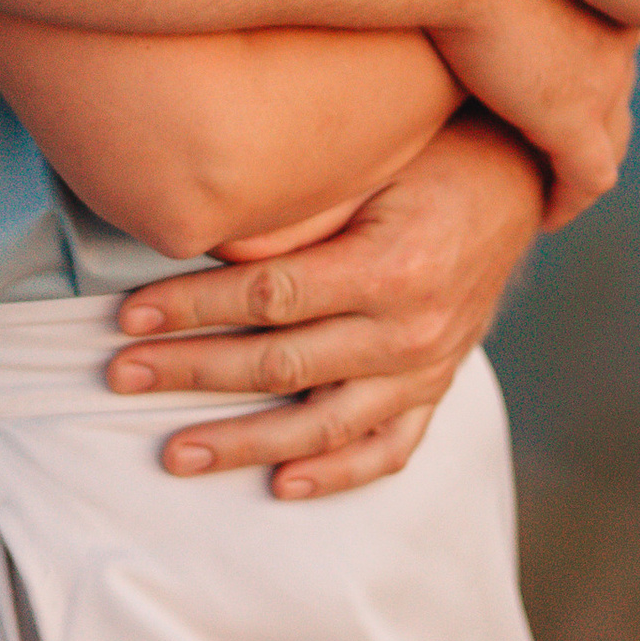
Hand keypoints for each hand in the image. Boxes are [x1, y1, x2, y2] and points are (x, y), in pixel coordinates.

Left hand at [104, 115, 547, 497]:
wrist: (520, 177)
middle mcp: (411, 329)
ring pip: (323, 425)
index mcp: (391, 266)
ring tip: (174, 454)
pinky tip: (279, 487)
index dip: (191, 307)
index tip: (126, 317)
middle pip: (281, 366)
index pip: (269, 299)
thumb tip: (206, 242)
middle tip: (119, 375)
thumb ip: (299, 213)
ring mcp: (428, 368)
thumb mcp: (370, 164)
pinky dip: (334, 473)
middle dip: (191, 372)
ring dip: (242, 443)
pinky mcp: (438, 387)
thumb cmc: (430, 153)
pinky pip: (387, 449)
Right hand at [430, 0, 639, 229]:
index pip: (611, 31)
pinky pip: (586, 178)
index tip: (559, 71)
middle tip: (559, 130)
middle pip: (617, 84)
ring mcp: (601, 78)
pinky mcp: (571, 120)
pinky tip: (548, 214)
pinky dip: (569, 198)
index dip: (589, 58)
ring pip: (610, 135)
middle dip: (595, 110)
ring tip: (553, 176)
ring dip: (583, 157)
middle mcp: (616, 30)